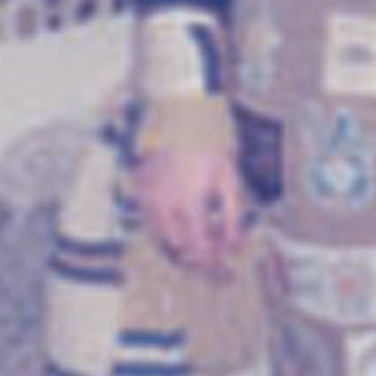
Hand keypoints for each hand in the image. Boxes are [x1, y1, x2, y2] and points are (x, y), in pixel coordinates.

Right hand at [134, 144, 246, 276]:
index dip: (213, 254)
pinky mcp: (139, 194)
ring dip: (182, 242)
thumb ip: (233, 214)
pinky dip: (166, 228)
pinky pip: (151, 222)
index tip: (224, 252)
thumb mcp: (229, 178)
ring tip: (199, 232)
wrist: (183, 121)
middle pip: (181, 246)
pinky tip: (181, 218)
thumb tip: (236, 242)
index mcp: (190, 202)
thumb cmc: (210, 149)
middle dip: (199, 252)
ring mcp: (149, 201)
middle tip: (214, 247)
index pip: (200, 244)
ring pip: (162, 238)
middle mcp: (166, 206)